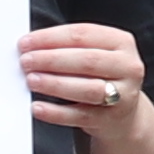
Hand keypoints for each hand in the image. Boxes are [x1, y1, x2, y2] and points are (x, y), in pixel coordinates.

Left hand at [20, 21, 153, 143]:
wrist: (121, 115)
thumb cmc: (99, 77)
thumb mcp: (93, 55)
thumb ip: (67, 47)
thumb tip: (30, 47)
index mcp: (121, 42)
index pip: (83, 34)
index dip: (51, 37)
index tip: (26, 42)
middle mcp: (127, 67)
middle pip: (87, 60)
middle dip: (51, 59)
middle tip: (26, 61)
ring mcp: (123, 95)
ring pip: (87, 88)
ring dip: (55, 84)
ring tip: (31, 80)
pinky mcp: (110, 119)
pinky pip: (80, 116)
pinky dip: (56, 113)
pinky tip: (38, 108)